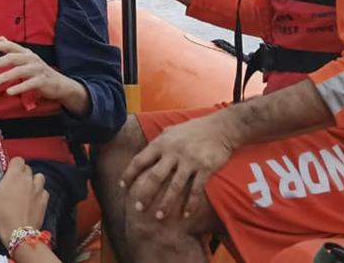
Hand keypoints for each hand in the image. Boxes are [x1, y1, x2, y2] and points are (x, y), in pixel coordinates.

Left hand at [0, 38, 89, 115]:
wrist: (59, 83)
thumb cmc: (40, 71)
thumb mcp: (26, 58)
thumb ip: (13, 50)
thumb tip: (1, 38)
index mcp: (26, 53)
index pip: (11, 46)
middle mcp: (31, 59)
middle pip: (12, 58)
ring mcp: (37, 69)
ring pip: (19, 71)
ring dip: (5, 76)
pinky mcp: (42, 81)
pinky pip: (28, 84)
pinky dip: (18, 87)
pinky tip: (9, 91)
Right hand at [0, 157, 47, 244]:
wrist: (18, 233)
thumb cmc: (1, 214)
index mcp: (14, 176)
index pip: (18, 160)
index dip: (12, 164)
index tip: (6, 172)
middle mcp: (28, 180)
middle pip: (27, 168)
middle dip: (21, 172)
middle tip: (12, 182)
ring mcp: (38, 190)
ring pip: (39, 177)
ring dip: (33, 180)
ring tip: (24, 189)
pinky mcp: (44, 202)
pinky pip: (44, 191)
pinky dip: (39, 193)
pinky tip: (32, 199)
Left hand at [120, 112, 239, 221]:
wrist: (221, 127)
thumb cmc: (193, 130)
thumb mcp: (171, 132)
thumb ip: (157, 143)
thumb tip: (143, 156)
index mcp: (162, 143)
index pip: (140, 160)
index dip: (129, 174)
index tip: (121, 186)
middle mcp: (173, 152)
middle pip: (155, 176)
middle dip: (145, 194)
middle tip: (138, 208)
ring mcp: (190, 160)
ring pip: (175, 186)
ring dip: (166, 203)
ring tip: (159, 216)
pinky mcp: (205, 168)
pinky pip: (196, 189)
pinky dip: (191, 204)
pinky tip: (185, 214)